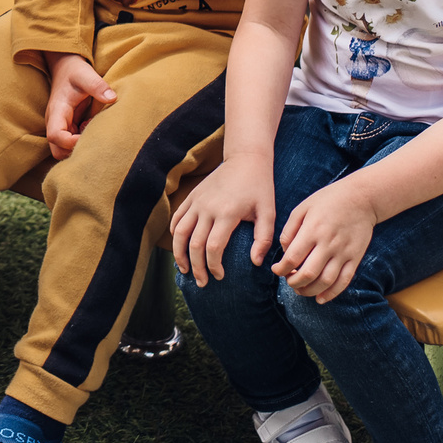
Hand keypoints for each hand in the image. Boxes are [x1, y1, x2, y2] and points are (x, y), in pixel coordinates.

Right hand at [42, 52, 117, 158]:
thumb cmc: (75, 71)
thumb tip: (112, 98)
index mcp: (56, 111)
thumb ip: (97, 85)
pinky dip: (82, 142)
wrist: (66, 67)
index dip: (71, 142)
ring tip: (93, 131)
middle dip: (75, 151)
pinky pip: (70, 144)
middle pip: (57, 150)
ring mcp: (60, 126)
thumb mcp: (86, 74)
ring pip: (63, 150)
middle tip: (93, 137)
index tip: (89, 134)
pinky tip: (92, 127)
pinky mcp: (67, 127)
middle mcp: (54, 122)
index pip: (55, 136)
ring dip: (79, 147)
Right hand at [171, 158, 274, 286]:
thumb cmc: (260, 187)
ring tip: (184, 270)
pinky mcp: (192, 196)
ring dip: (179, 254)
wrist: (245, 159)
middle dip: (196, 267)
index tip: (220, 277)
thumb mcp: (268, 213)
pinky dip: (174, 234)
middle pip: (193, 244)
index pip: (213, 248)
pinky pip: (177, 218)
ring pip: (178, 232)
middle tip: (202, 283)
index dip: (213, 266)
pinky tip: (179, 247)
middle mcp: (207, 208)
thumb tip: (255, 263)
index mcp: (226, 213)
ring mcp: (196, 201)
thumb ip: (263, 239)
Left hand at [273, 182, 375, 302]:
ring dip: (310, 291)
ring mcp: (344, 252)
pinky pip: (344, 281)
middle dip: (294, 283)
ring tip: (300, 290)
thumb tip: (284, 252)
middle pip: (308, 273)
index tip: (276, 270)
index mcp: (312, 230)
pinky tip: (320, 298)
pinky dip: (331, 294)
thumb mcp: (303, 208)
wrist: (362, 198)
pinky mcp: (356, 258)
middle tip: (288, 281)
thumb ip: (290, 230)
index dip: (281, 269)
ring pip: (325, 281)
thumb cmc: (328, 200)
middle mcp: (328, 243)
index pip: (293, 258)